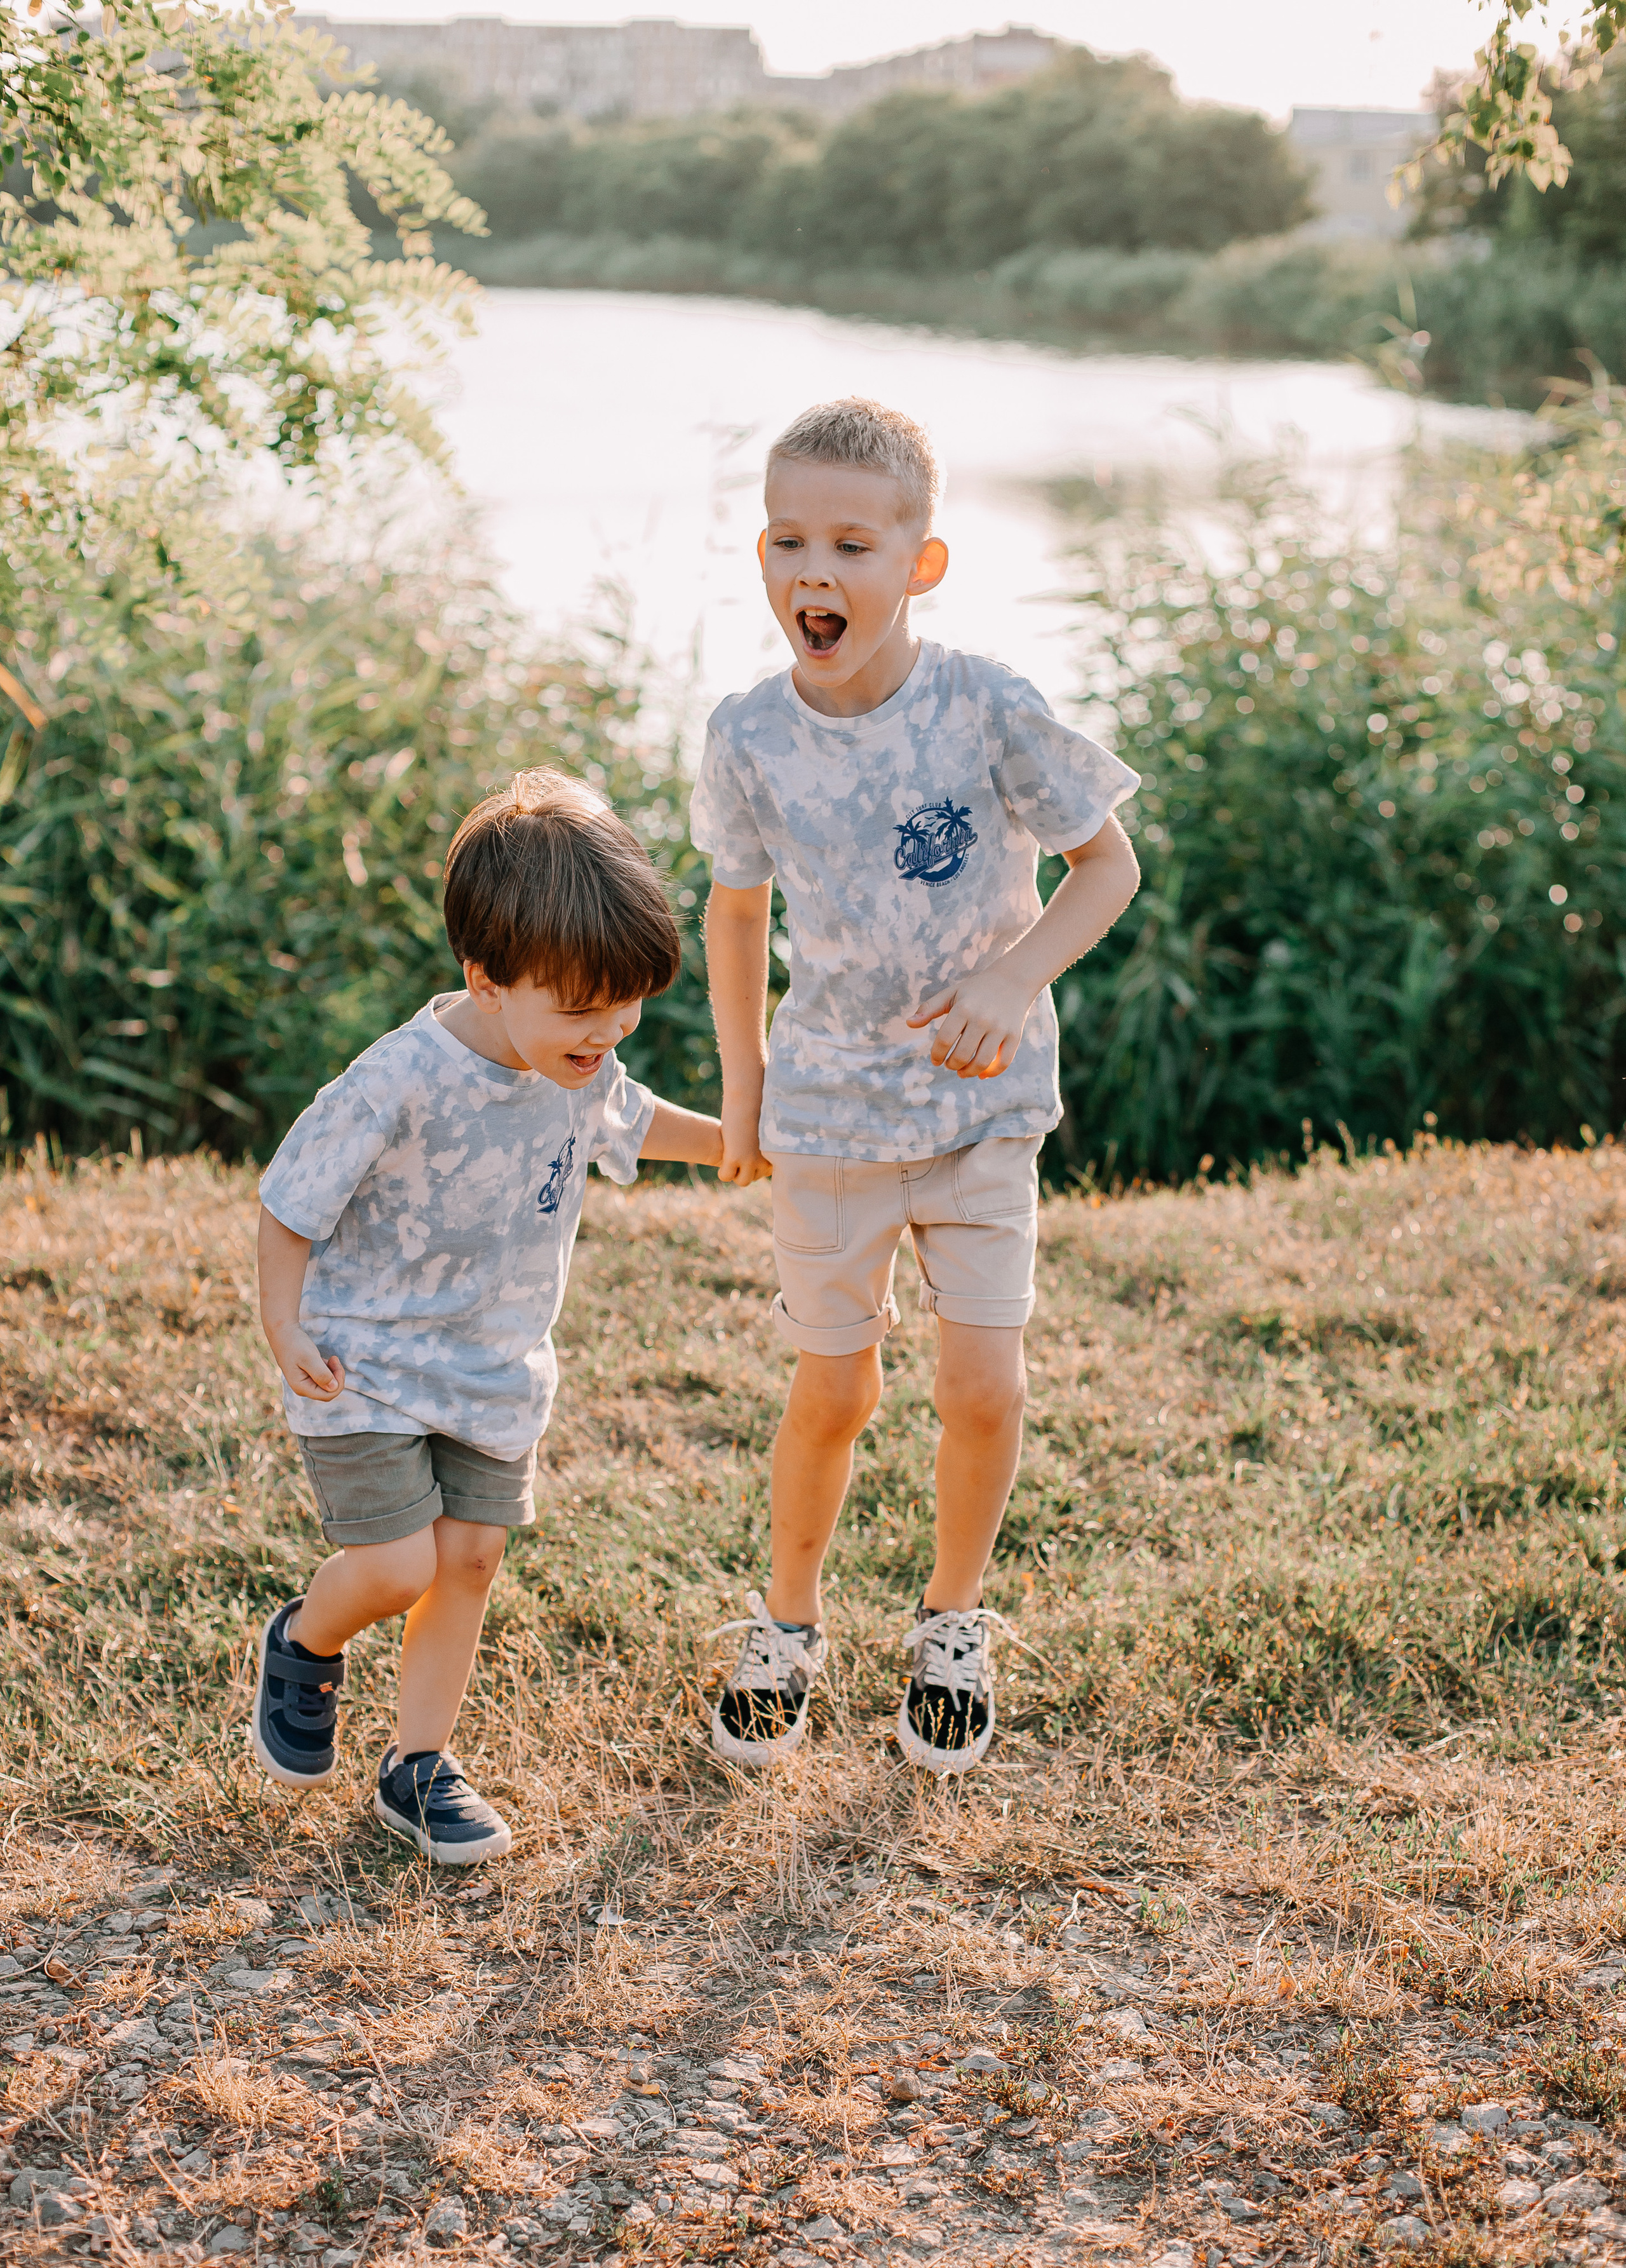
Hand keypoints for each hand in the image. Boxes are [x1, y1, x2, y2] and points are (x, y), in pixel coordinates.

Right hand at [267, 1323, 345, 1401]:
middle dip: (337, 1376)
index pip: (328, 1395)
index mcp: (301, 1387)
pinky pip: (325, 1377)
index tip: (336, 1363)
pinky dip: (329, 1369)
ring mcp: (306, 1382)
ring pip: (329, 1384)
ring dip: (333, 1371)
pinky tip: (324, 1359)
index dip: (338, 1382)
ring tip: (330, 1358)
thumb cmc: (295, 1344)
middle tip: (334, 1359)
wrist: (283, 1333)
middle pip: (329, 1391)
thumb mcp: (309, 1357)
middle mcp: (304, 1388)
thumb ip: (321, 1374)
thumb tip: (333, 1387)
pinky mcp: (309, 1376)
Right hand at [718, 1094, 772, 1185]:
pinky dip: (723, 1172)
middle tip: (739, 1153)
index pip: (768, 1172)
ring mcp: (750, 1160)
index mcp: (775, 1154)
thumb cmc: (758, 1111)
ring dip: (735, 1173)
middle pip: (754, 1178)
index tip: (751, 1152)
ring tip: (732, 1157)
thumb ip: (767, 1148)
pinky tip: (723, 1160)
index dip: (757, 1164)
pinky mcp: (734, 1157)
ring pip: (742, 1181)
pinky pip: (726, 1176)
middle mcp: (765, 1160)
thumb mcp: (767, 1133)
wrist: (748, 1100)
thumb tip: (765, 1157)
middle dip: (746, 1171)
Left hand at [907, 962, 1037, 1079]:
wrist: (1013, 980)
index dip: (937, 1054)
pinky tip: (982, 1074)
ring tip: (962, 1072)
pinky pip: (1003, 1063)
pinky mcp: (1015, 1036)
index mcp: (964, 1008)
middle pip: (962, 1054)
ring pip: (982, 1062)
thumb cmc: (976, 990)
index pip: (945, 1039)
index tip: (935, 1060)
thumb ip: (929, 1008)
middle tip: (949, 1065)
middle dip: (952, 1065)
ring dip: (969, 1072)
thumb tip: (908, 1023)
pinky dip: (991, 1073)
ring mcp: (1000, 1028)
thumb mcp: (951, 994)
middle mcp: (982, 1019)